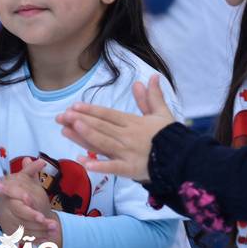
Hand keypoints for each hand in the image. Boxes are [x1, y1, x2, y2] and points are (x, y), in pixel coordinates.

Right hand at [0, 158, 60, 245]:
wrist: (3, 208)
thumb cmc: (15, 191)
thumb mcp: (21, 179)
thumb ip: (30, 170)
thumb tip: (41, 160)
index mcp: (8, 198)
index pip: (16, 203)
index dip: (25, 204)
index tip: (34, 204)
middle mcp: (7, 211)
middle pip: (22, 217)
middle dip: (36, 220)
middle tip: (52, 223)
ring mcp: (9, 224)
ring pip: (25, 230)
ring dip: (41, 231)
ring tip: (55, 229)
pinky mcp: (12, 234)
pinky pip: (25, 239)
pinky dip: (37, 239)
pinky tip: (49, 238)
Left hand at [55, 75, 174, 180]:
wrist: (185, 159)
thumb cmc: (170, 136)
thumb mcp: (162, 113)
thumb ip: (152, 97)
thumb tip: (150, 78)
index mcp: (133, 122)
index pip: (108, 114)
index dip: (91, 110)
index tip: (74, 106)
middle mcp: (127, 136)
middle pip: (101, 127)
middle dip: (80, 120)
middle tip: (62, 116)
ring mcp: (128, 153)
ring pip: (103, 143)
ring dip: (85, 136)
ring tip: (67, 130)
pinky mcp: (130, 169)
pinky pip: (113, 167)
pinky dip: (99, 165)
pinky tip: (83, 162)